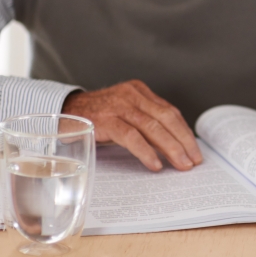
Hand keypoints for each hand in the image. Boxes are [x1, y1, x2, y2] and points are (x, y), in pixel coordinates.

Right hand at [62, 80, 202, 171]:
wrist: (61, 112)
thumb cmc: (95, 118)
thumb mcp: (123, 114)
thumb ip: (144, 123)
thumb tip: (170, 146)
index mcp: (139, 91)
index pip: (170, 111)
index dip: (184, 132)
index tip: (194, 150)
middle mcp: (131, 94)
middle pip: (166, 118)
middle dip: (183, 141)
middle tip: (194, 160)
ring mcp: (118, 106)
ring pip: (153, 127)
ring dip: (170, 148)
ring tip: (181, 165)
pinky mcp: (105, 120)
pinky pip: (131, 136)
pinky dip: (146, 151)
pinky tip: (155, 165)